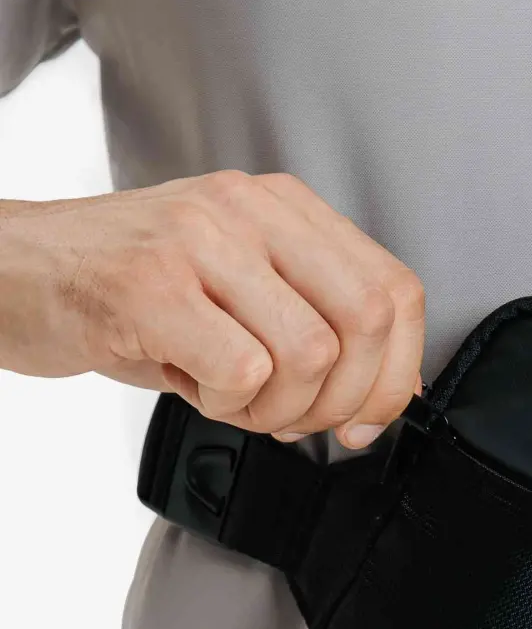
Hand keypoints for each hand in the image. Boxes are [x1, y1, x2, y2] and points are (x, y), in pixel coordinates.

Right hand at [0, 171, 424, 447]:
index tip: (366, 418)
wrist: (10, 272)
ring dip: (279, 410)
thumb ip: (313, 322)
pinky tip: (193, 388)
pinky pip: (243, 372)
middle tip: (296, 420)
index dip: (396, 371)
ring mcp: (200, 241)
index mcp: (283, 208)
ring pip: (310, 352)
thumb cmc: (124, 290)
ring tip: (232, 399)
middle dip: (345, 400)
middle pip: (367, 319)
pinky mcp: (150, 284)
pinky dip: (229, 407)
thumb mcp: (234, 292)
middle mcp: (249, 209)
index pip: (394, 289)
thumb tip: (388, 389)